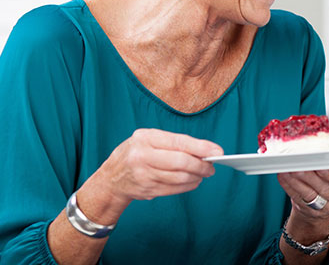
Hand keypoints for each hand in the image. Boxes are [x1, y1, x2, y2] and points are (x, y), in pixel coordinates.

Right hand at [96, 128, 222, 207]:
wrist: (110, 179)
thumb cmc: (136, 154)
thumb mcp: (148, 139)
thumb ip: (174, 143)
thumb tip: (205, 150)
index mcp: (145, 138)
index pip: (179, 142)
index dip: (201, 148)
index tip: (217, 152)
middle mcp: (142, 156)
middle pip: (181, 162)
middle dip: (201, 165)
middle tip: (212, 167)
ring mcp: (144, 175)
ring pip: (180, 177)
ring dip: (196, 177)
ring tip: (204, 174)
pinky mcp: (147, 190)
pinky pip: (174, 189)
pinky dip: (188, 186)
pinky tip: (193, 181)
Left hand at [278, 168, 328, 221]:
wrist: (327, 201)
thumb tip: (318, 151)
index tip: (321, 166)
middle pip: (323, 188)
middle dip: (309, 175)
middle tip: (299, 164)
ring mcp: (325, 208)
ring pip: (309, 194)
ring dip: (296, 180)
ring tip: (288, 168)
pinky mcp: (310, 212)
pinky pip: (297, 198)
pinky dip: (289, 186)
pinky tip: (283, 175)